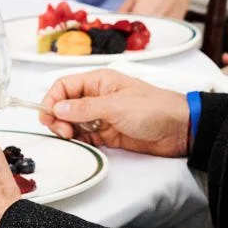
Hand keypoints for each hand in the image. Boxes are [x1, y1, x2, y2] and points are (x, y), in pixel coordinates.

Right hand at [40, 69, 189, 156]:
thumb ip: (85, 108)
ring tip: (73, 139)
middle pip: (65, 105)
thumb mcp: (116, 106)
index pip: (64, 86)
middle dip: (58, 118)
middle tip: (63, 132)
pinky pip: (86, 137)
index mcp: (98, 82)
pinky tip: (81, 145)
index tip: (47, 116)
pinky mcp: (108, 134)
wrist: (179, 129)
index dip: (52, 99)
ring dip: (68, 131)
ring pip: (73, 123)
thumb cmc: (154, 108)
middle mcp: (97, 97)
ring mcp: (102, 116)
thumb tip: (58, 108)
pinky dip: (80, 142)